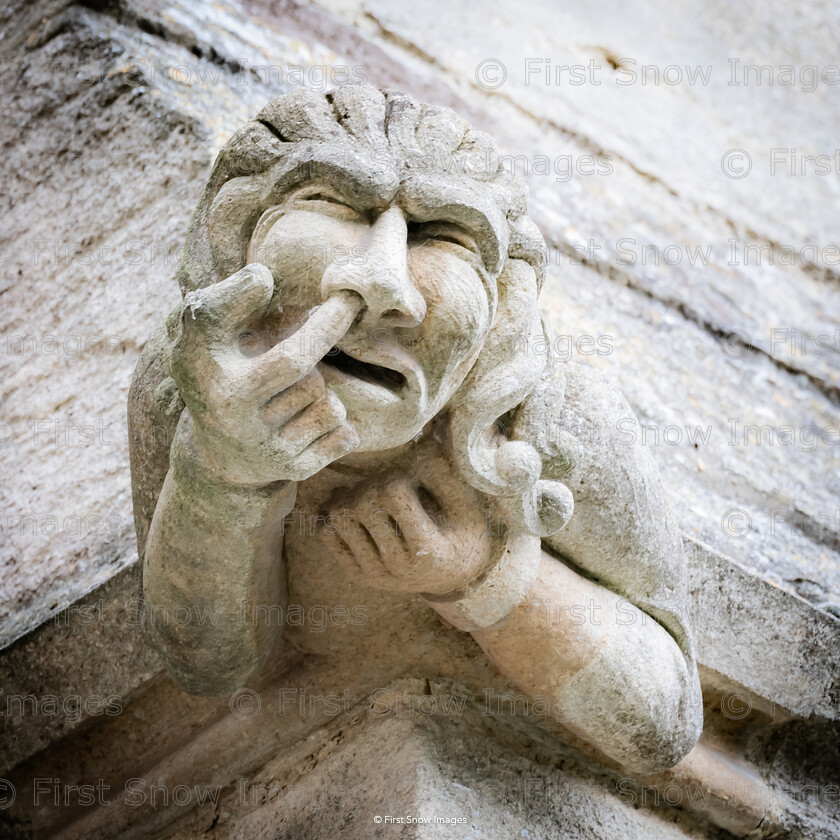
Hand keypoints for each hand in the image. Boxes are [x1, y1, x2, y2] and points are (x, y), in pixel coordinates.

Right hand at [168, 263, 362, 484]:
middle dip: (315, 359)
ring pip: (331, 407)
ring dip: (322, 395)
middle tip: (302, 351)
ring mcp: (268, 452)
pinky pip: (344, 436)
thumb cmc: (215, 374)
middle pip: (315, 380)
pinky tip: (306, 420)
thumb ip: (226, 298)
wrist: (216, 454)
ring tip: (291, 395)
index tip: (351, 299)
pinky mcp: (293, 471)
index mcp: (221, 387)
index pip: (292, 357)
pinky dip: (337, 424)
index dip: (325, 326)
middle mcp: (242, 425)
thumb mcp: (202, 335)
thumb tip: (263, 276)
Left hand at [321, 450, 498, 595]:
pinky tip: (356, 510)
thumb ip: (444, 475)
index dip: (395, 477)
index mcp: (427, 550)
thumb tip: (420, 440)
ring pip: (337, 517)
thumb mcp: (467, 506)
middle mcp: (396, 567)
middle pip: (360, 503)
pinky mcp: (356, 573)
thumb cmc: (464, 534)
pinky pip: (326, 535)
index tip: (407, 481)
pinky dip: (334, 515)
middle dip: (371, 484)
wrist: (455, 579)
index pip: (390, 494)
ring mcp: (372, 573)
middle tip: (386, 485)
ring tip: (370, 496)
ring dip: (350, 498)